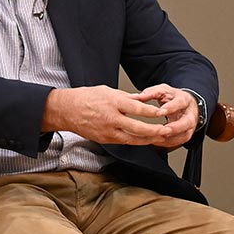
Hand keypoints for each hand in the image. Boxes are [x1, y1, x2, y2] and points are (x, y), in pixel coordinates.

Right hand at [42, 85, 170, 144]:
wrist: (66, 111)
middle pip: (138, 128)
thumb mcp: (107, 91)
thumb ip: (125, 98)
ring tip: (161, 138)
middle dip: (154, 131)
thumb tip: (140, 100)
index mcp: (113, 103)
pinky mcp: (105, 139)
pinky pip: (124, 142)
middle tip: (167, 130)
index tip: (162, 113)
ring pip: (133, 139)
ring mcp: (108, 131)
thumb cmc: (85, 98)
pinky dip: (136, 142)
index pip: (137, 109)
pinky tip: (145, 141)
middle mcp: (111, 118)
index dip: (151, 113)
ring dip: (148, 139)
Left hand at [133, 84, 199, 148]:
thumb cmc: (173, 98)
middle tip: (163, 130)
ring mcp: (189, 126)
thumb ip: (150, 93)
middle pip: (186, 122)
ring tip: (155, 139)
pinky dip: (167, 143)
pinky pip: (179, 142)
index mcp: (184, 100)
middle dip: (175, 127)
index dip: (170, 107)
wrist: (186, 104)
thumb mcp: (163, 91)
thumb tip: (136, 97)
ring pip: (183, 135)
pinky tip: (156, 142)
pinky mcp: (186, 134)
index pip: (180, 103)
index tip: (160, 111)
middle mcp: (189, 114)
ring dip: (170, 138)